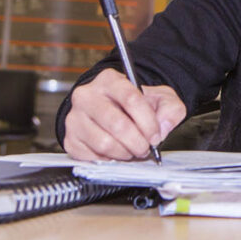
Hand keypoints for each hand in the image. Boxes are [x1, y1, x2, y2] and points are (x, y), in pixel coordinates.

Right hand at [63, 68, 185, 161]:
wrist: (113, 109)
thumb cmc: (134, 103)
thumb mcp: (160, 98)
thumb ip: (170, 109)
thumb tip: (162, 127)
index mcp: (110, 80)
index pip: (131, 99)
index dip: (147, 122)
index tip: (156, 135)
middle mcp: (87, 96)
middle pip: (117, 124)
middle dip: (137, 142)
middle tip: (145, 148)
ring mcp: (75, 118)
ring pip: (104, 143)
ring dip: (125, 153)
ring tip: (133, 150)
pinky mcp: (70, 139)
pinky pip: (92, 157)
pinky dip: (110, 160)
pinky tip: (117, 152)